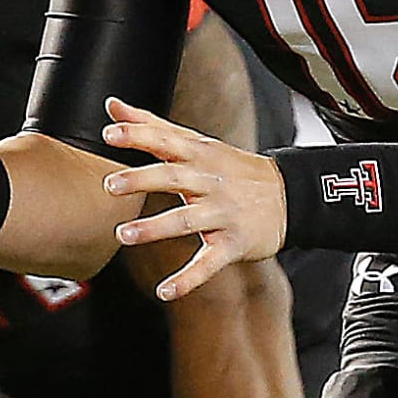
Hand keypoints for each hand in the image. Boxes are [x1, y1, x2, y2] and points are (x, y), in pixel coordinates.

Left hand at [101, 97, 286, 300]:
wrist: (288, 196)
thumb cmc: (230, 167)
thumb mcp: (196, 142)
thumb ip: (151, 125)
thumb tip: (112, 105)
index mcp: (199, 153)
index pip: (166, 140)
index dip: (138, 135)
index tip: (109, 133)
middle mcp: (209, 181)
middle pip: (173, 176)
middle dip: (141, 179)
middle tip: (109, 185)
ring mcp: (222, 213)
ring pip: (186, 220)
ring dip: (154, 228)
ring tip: (123, 234)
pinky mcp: (232, 244)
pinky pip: (208, 263)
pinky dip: (188, 279)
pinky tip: (164, 291)